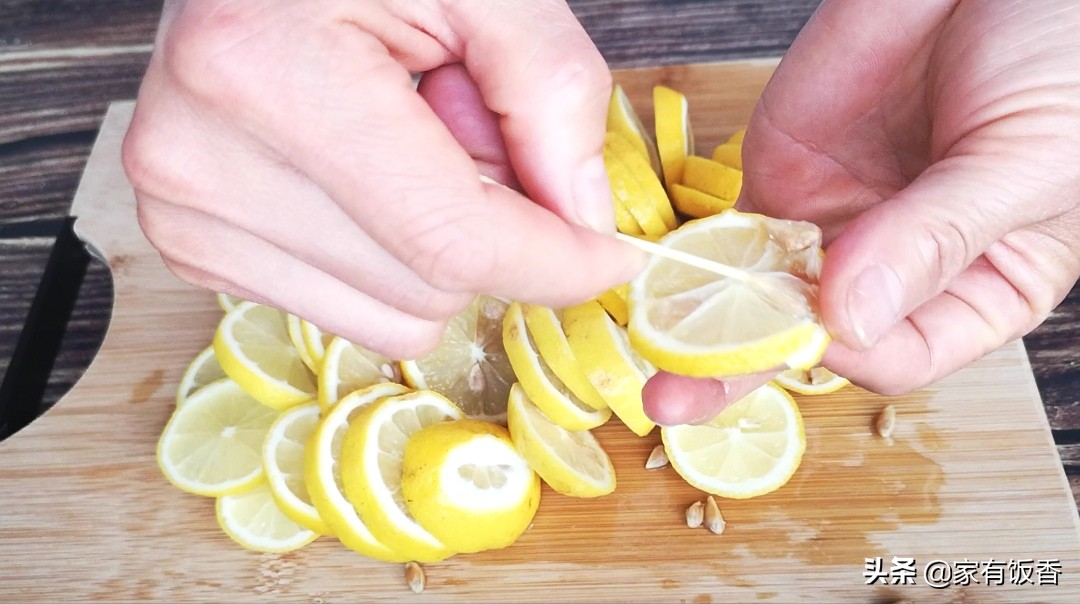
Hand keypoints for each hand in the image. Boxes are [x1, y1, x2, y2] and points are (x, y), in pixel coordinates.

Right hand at [122, 0, 642, 358]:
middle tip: (469, 126)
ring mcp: (184, 216)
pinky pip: (347, 311)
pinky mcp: (192, 248)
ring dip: (436, 249)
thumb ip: (551, 87)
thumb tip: (583, 223)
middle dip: (489, 228)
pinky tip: (366, 178)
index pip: (449, 239)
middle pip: (428, 291)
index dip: (553, 262)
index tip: (607, 257)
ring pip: (392, 319)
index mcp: (268, 72)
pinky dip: (387, 260)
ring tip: (408, 143)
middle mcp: (199, 162)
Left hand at [645, 0, 1079, 423]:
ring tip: (653, 365)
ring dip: (702, 330)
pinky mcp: (784, 171)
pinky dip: (697, 256)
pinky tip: (664, 283)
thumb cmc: (1054, 58)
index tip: (823, 330)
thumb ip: (937, 236)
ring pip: (760, 298)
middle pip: (814, 339)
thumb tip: (852, 318)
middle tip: (676, 401)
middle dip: (743, 372)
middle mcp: (896, 265)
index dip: (857, 351)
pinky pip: (732, 230)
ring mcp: (834, 219)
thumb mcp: (1022, 159)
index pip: (902, 353)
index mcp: (979, 283)